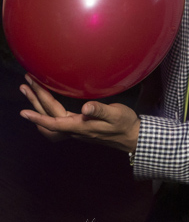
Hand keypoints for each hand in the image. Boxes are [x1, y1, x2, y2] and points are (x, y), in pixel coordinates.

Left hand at [20, 76, 140, 151]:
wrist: (132, 136)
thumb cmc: (125, 124)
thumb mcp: (115, 114)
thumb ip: (100, 110)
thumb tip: (86, 108)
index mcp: (81, 126)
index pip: (55, 122)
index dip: (38, 117)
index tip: (24, 112)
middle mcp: (75, 129)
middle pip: (49, 116)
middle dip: (35, 102)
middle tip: (25, 85)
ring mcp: (76, 129)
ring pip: (52, 118)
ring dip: (39, 106)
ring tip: (30, 92)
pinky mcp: (79, 127)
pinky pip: (57, 120)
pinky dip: (47, 112)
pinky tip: (47, 105)